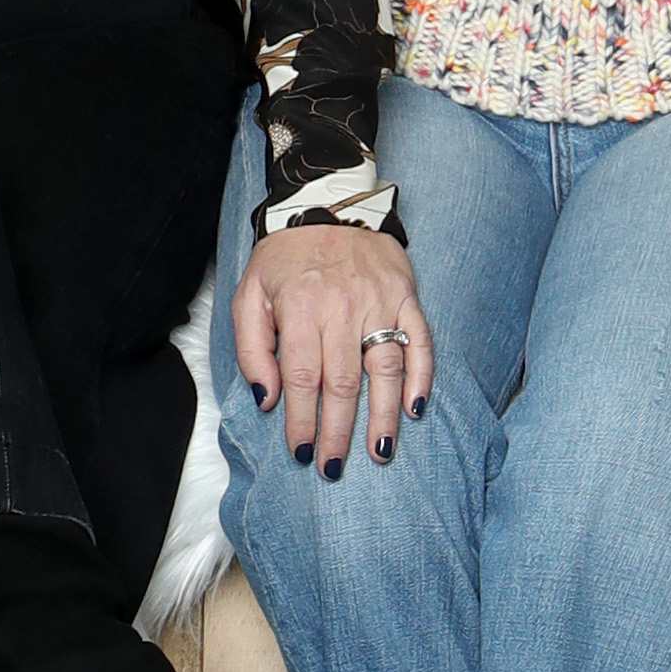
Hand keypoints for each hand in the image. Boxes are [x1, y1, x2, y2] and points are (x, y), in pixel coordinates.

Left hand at [233, 220, 432, 477]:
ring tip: (378, 452)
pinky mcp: (405, 296)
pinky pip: (419, 341)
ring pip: (385, 368)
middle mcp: (342, 308)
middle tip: (333, 467)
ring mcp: (379, 302)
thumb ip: (253, 348)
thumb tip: (268, 398)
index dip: (301, 420)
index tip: (299, 452)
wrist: (327, 204)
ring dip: (383, 415)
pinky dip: (421, 377)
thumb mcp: (249, 294)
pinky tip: (415, 409)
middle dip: (337, 431)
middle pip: (342, 383)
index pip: (303, 379)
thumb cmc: (284, 257)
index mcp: (300, 309)